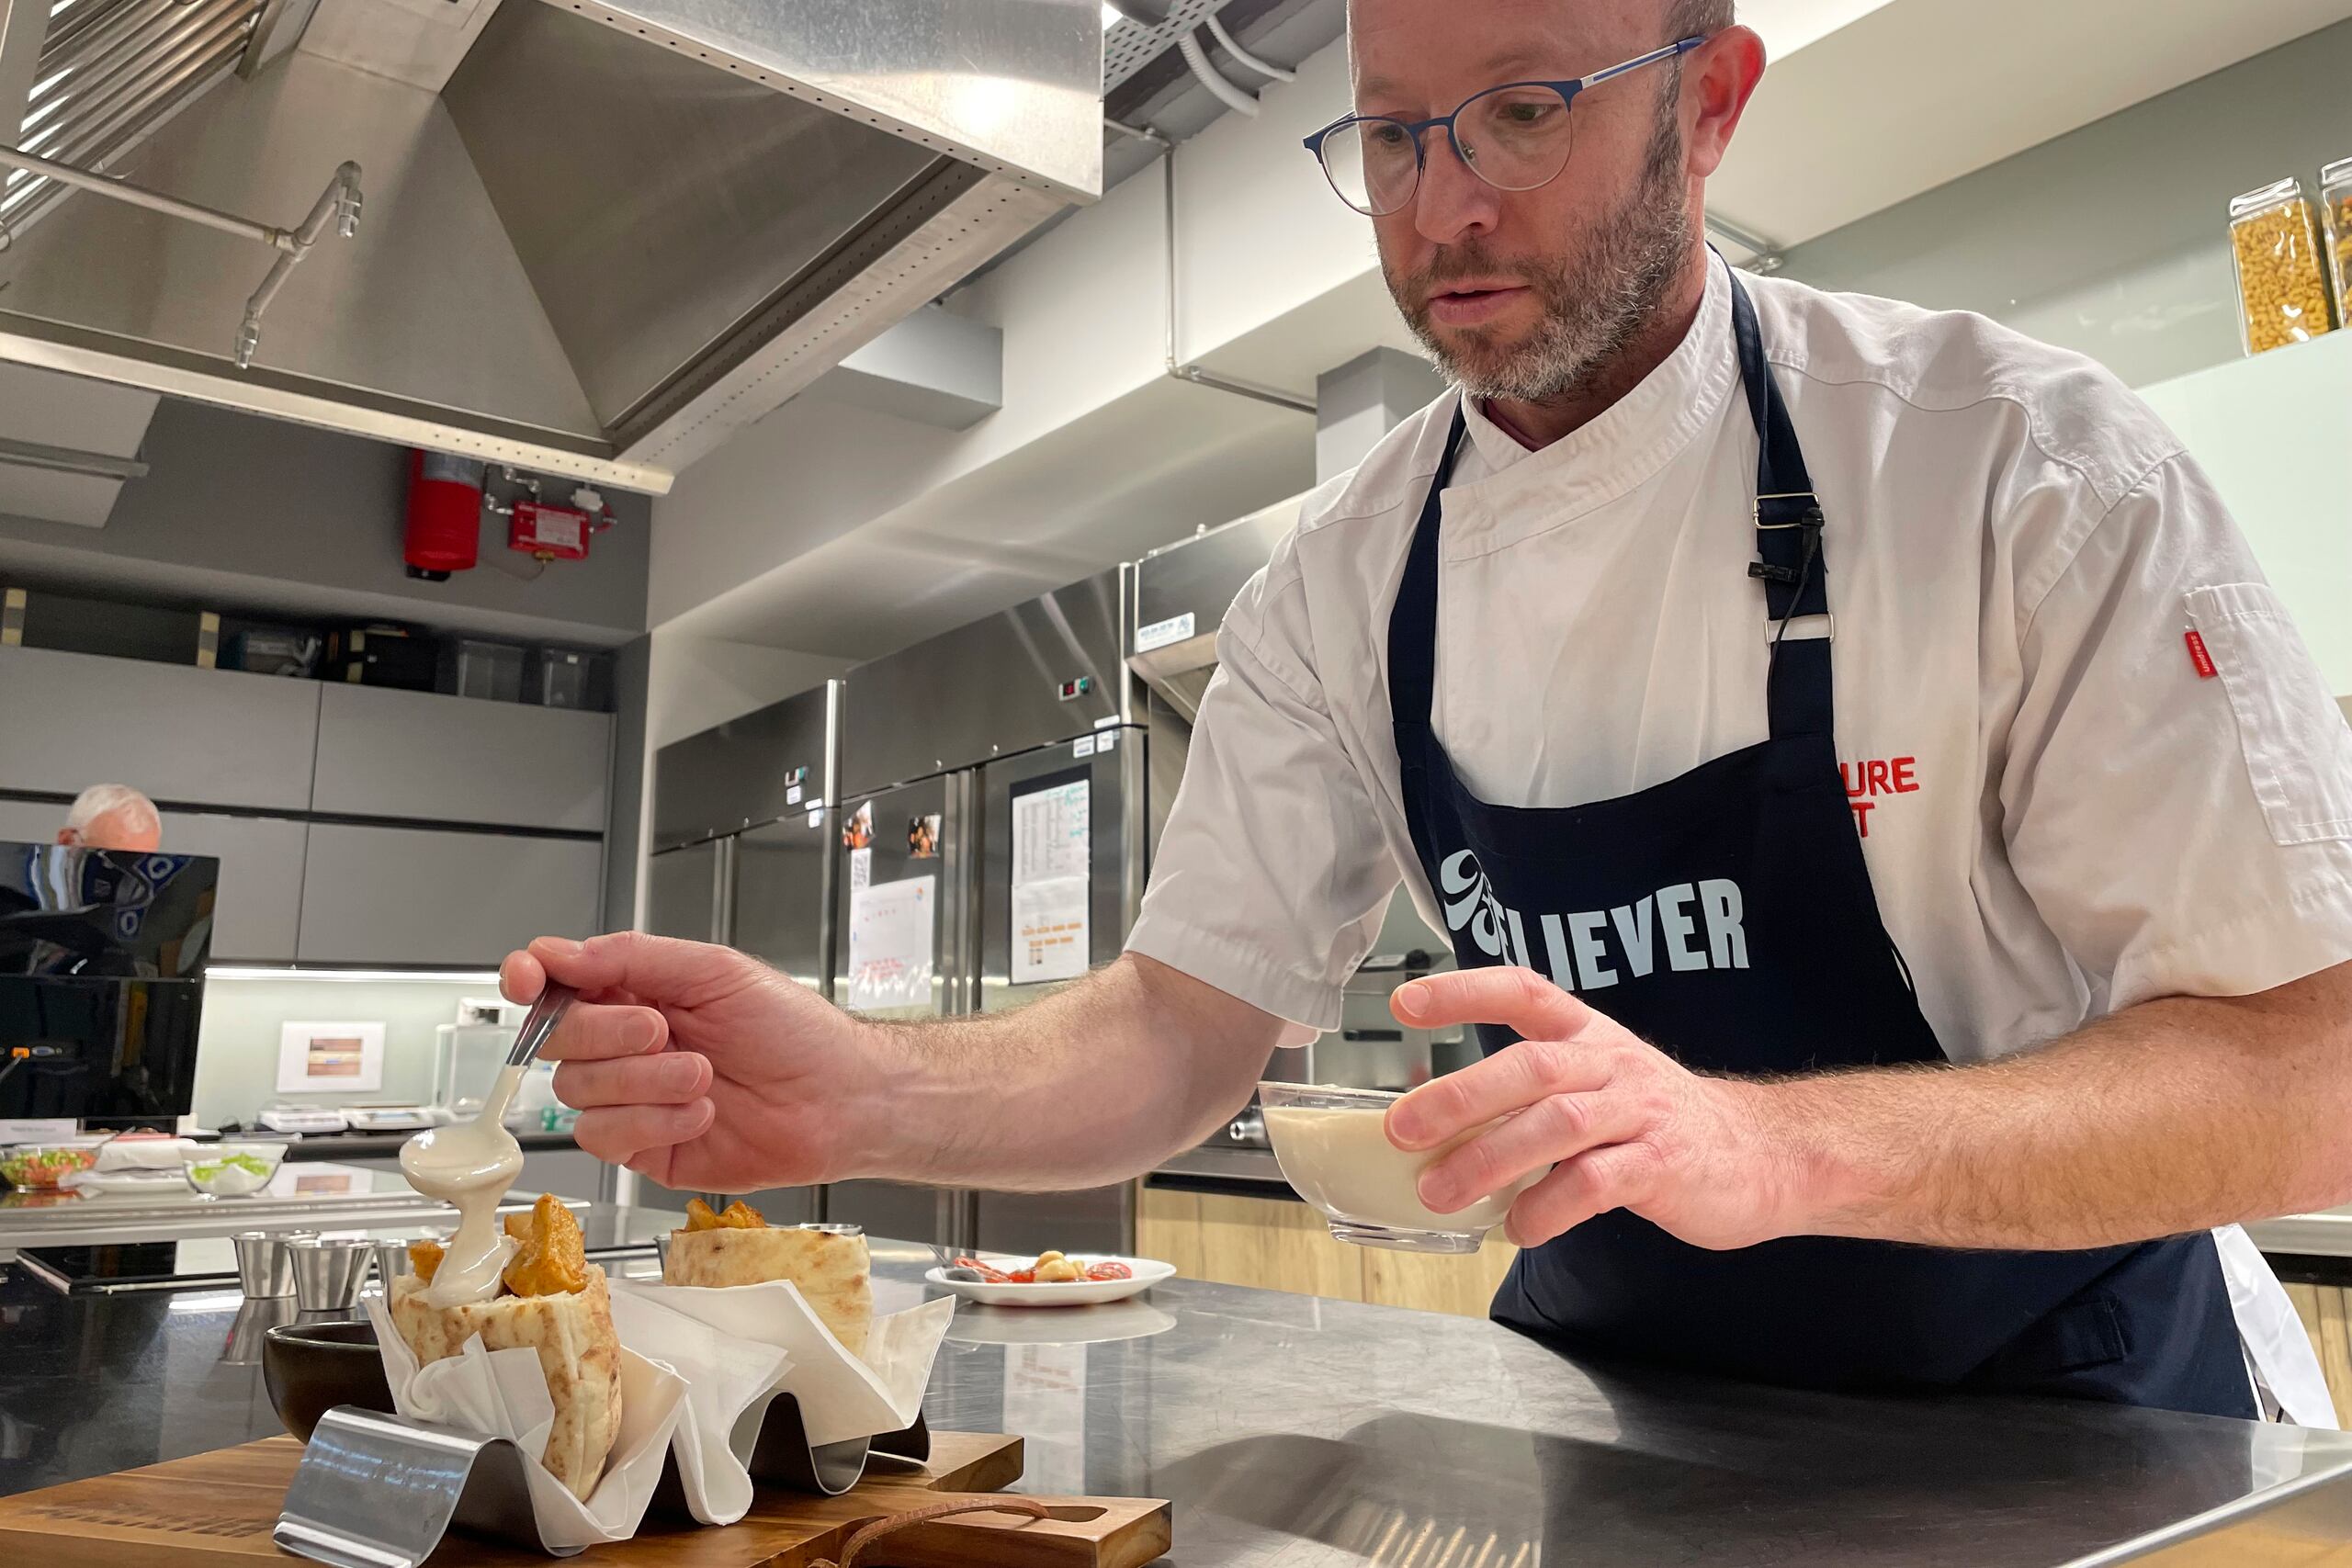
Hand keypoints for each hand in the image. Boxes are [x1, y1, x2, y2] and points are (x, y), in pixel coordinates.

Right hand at [501, 932, 883, 1191]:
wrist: (840, 1097)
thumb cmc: (795, 1030)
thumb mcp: (715, 971)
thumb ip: (632, 957)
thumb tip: (561, 951)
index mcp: (641, 994)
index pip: (559, 985)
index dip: (533, 980)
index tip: (528, 979)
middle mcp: (629, 1047)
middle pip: (558, 1040)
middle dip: (607, 1033)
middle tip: (662, 1029)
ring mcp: (634, 1100)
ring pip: (577, 1092)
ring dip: (642, 1082)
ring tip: (701, 1076)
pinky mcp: (646, 1149)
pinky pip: (606, 1137)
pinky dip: (652, 1121)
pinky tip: (699, 1113)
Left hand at [1387, 969, 1810, 1249]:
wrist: (1765, 1154)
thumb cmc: (1660, 1124)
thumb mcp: (1599, 1087)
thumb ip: (1530, 1100)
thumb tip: (1438, 1132)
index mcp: (1590, 1036)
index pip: (1523, 991)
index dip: (1464, 991)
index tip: (1406, 1001)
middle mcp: (1612, 1064)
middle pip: (1531, 1067)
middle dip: (1460, 1096)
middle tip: (1403, 1130)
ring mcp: (1641, 1113)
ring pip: (1558, 1124)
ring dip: (1491, 1159)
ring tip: (1441, 1192)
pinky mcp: (1663, 1165)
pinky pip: (1596, 1183)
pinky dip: (1548, 1207)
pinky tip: (1519, 1226)